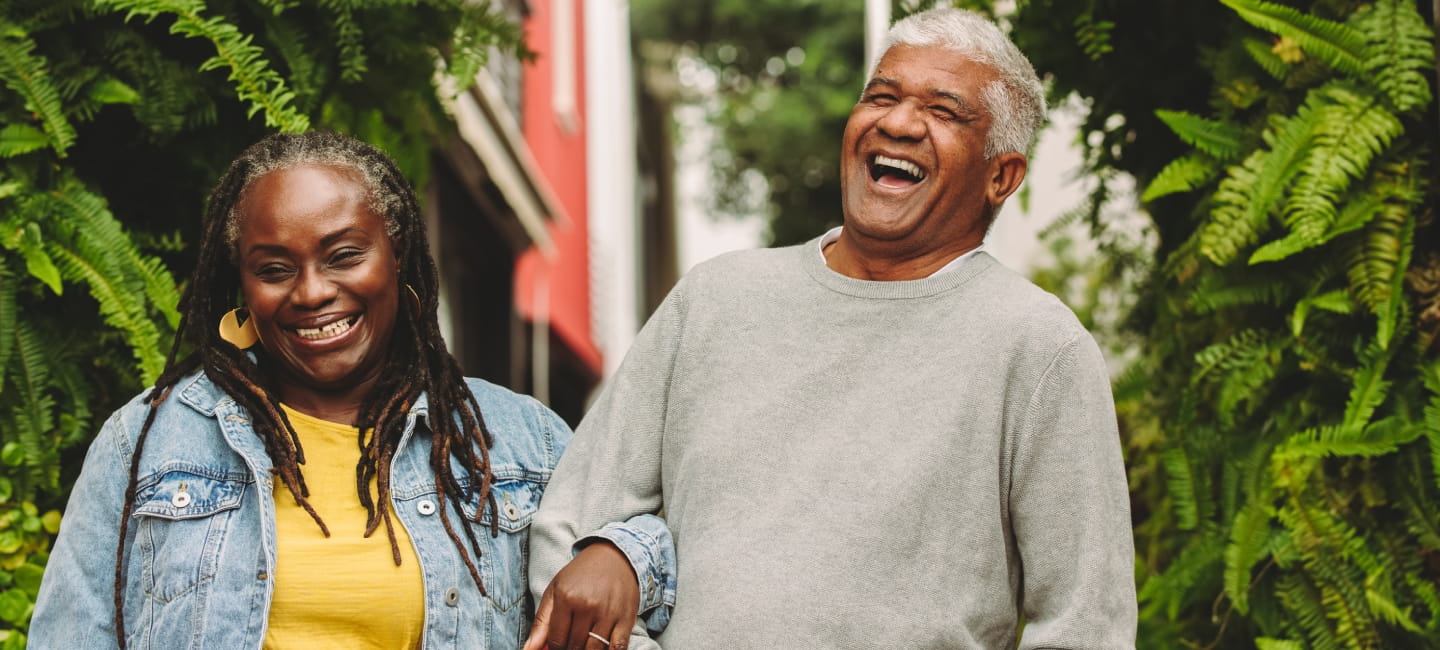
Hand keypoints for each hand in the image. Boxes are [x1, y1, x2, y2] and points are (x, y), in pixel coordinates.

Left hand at [524, 541, 640, 649]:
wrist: (615, 556)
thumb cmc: (581, 575)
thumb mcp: (555, 591)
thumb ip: (541, 622)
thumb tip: (528, 649)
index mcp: (566, 598)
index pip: (557, 640)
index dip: (556, 648)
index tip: (559, 645)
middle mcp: (587, 605)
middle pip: (575, 646)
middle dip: (571, 649)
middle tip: (572, 642)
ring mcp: (608, 613)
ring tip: (585, 644)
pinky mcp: (626, 618)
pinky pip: (617, 648)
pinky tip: (602, 648)